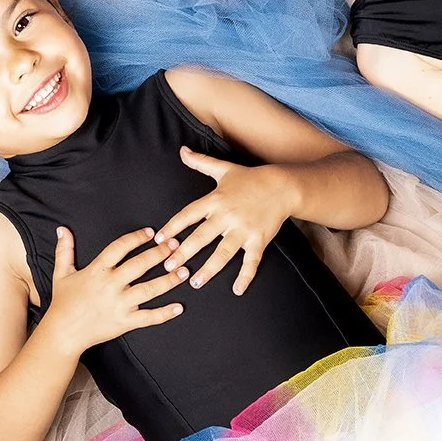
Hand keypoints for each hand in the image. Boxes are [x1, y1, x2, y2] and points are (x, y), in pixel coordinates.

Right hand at [40, 225, 186, 354]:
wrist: (63, 333)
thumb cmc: (63, 302)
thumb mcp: (62, 273)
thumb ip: (64, 250)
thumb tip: (62, 228)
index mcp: (97, 270)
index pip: (120, 248)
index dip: (136, 238)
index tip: (151, 232)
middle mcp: (111, 285)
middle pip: (140, 265)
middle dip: (160, 254)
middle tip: (176, 245)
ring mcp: (120, 305)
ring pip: (149, 290)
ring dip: (169, 280)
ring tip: (185, 271)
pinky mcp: (125, 322)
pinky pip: (149, 317)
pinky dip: (165, 313)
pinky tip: (179, 307)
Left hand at [153, 150, 296, 294]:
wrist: (282, 186)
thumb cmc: (250, 178)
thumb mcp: (224, 169)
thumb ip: (200, 162)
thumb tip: (181, 150)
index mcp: (215, 199)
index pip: (188, 215)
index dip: (172, 227)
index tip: (159, 240)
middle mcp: (227, 216)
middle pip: (201, 237)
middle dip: (184, 253)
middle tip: (169, 267)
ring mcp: (244, 229)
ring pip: (223, 253)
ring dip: (209, 269)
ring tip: (195, 282)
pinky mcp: (259, 240)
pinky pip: (251, 261)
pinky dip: (245, 276)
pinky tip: (237, 290)